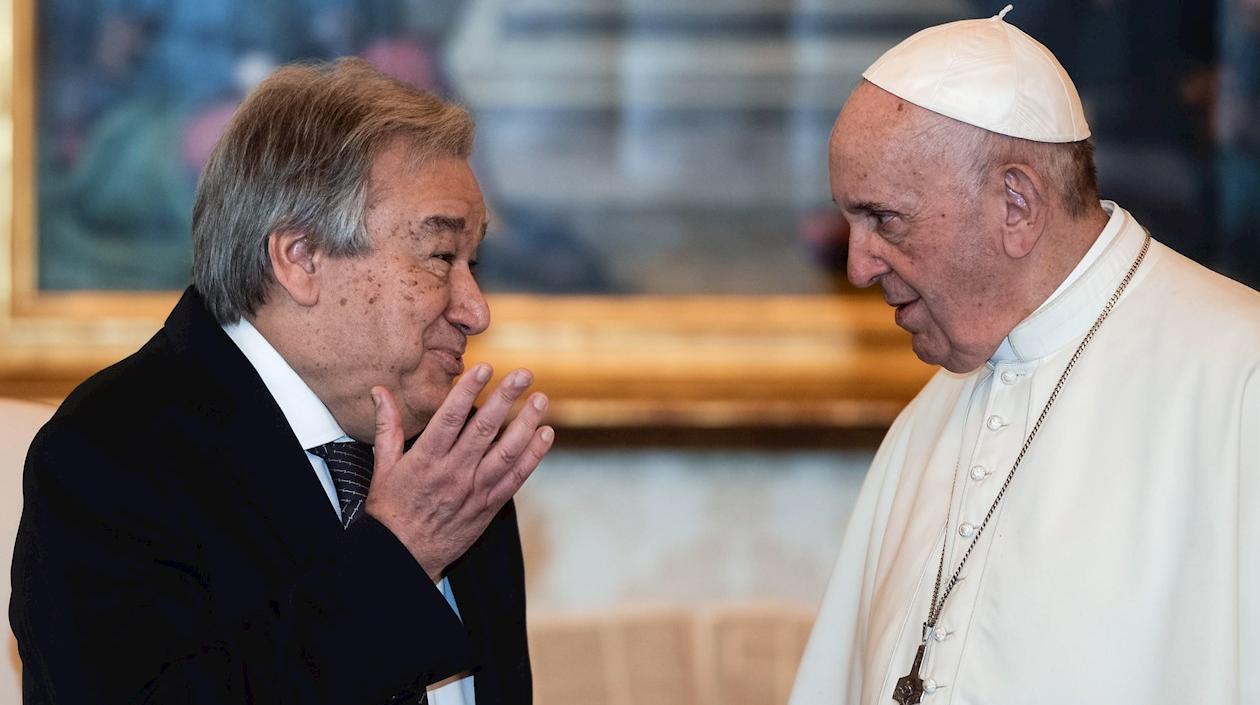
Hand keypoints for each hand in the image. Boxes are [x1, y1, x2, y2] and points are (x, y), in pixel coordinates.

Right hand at [366, 364, 553, 580]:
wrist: (403, 557)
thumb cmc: (391, 510)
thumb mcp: (382, 467)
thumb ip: (387, 426)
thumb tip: (379, 391)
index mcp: (426, 459)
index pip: (451, 418)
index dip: (469, 390)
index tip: (486, 367)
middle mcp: (453, 473)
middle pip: (485, 429)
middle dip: (506, 398)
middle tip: (524, 374)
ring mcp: (474, 490)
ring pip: (507, 452)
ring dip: (527, 423)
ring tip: (540, 399)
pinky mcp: (489, 506)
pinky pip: (516, 478)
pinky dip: (533, 456)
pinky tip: (545, 435)